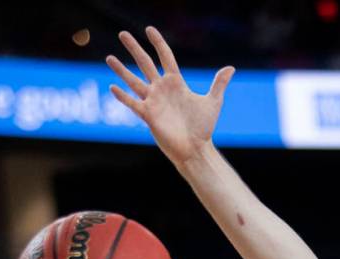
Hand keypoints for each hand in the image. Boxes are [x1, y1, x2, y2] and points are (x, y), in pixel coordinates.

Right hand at [106, 26, 234, 165]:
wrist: (196, 148)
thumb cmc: (203, 127)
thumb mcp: (213, 102)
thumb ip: (219, 84)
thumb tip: (231, 68)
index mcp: (176, 83)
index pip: (165, 57)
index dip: (158, 43)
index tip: (149, 29)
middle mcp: (162, 89)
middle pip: (145, 64)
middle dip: (134, 48)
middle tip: (122, 33)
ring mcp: (153, 101)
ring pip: (134, 81)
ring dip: (121, 70)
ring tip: (109, 57)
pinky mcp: (148, 115)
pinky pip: (133, 103)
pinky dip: (123, 96)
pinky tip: (113, 87)